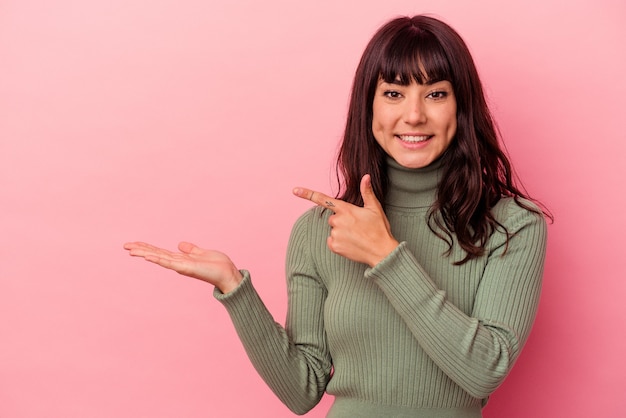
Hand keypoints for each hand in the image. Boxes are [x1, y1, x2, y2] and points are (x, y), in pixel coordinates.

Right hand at [123, 241, 242, 292]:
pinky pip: (169, 262)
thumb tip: (180, 244)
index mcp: (181, 259)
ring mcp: (180, 266)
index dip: (147, 247)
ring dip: (144, 253)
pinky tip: (147, 256)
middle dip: (141, 250)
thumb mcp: (202, 253)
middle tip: (125, 245)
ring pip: (158, 257)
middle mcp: (178, 263)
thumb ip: (191, 249)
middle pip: (155, 254)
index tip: (134, 243)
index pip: (160, 252)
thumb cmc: (217, 265)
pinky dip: (158, 258)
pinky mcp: (185, 268)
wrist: (227, 274)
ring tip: (130, 249)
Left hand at [293, 174, 398, 266]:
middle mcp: (337, 221)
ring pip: (333, 230)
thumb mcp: (375, 209)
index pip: (324, 199)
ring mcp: (335, 234)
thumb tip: (365, 177)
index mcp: (346, 209)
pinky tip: (351, 244)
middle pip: (333, 218)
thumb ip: (367, 192)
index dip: (308, 194)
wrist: (381, 252)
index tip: (295, 190)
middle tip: (357, 226)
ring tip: (357, 236)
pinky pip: (332, 241)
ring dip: (342, 232)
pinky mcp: (334, 246)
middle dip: (342, 221)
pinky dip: (339, 243)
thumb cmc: (379, 229)